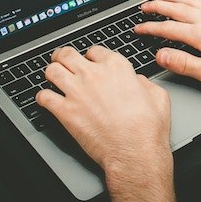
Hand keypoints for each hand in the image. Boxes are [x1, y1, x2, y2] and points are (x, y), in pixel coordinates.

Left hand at [35, 46, 171, 171]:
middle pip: (67, 54)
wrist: (134, 151)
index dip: (91, 56)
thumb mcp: (157, 94)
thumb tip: (137, 81)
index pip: (94, 50)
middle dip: (63, 56)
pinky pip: (43, 97)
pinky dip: (43, 97)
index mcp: (117, 66)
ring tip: (52, 76)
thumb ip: (143, 81)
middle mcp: (94, 74)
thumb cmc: (147, 126)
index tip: (89, 61)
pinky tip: (47, 99)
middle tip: (62, 60)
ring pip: (52, 71)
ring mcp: (77, 92)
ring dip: (51, 72)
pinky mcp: (65, 112)